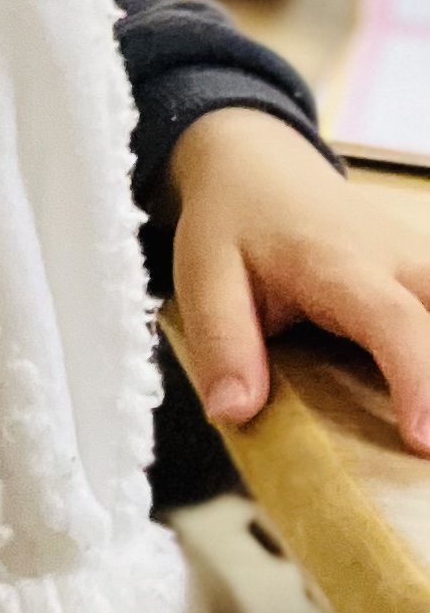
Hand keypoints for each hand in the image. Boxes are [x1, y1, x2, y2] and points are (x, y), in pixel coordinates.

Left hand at [167, 106, 429, 454]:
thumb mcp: (204, 274)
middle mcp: (398, 262)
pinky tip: (422, 391)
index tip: (423, 442)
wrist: (258, 164)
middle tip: (427, 448)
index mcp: (340, 264)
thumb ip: (222, 343)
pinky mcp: (429, 275)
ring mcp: (422, 264)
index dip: (417, 381)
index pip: (394, 322)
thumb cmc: (232, 221)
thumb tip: (233, 413)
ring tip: (426, 424)